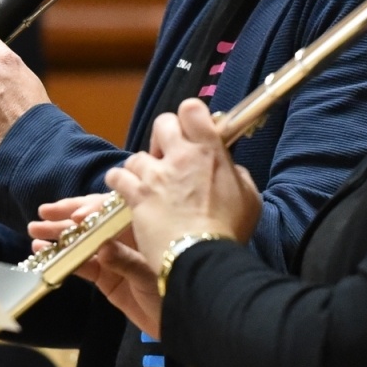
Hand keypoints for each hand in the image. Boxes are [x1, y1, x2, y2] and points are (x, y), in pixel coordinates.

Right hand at [31, 195, 161, 337]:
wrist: (184, 319)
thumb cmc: (174, 286)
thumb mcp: (150, 272)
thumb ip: (126, 260)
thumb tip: (103, 249)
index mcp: (141, 224)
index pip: (111, 210)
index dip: (91, 211)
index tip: (74, 218)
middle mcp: (125, 236)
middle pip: (92, 220)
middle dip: (66, 216)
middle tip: (42, 213)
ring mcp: (114, 257)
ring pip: (82, 241)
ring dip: (58, 235)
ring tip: (34, 230)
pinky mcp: (106, 278)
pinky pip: (81, 265)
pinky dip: (63, 258)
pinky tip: (41, 252)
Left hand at [105, 99, 261, 271]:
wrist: (204, 258)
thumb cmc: (229, 231)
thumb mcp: (249, 198)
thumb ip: (236, 175)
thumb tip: (229, 168)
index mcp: (209, 151)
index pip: (191, 109)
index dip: (189, 117)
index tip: (191, 131)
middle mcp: (180, 156)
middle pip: (162, 124)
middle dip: (164, 138)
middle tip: (169, 158)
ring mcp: (156, 175)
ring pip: (137, 155)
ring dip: (141, 167)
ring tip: (148, 183)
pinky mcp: (137, 195)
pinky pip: (118, 176)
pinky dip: (120, 181)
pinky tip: (126, 191)